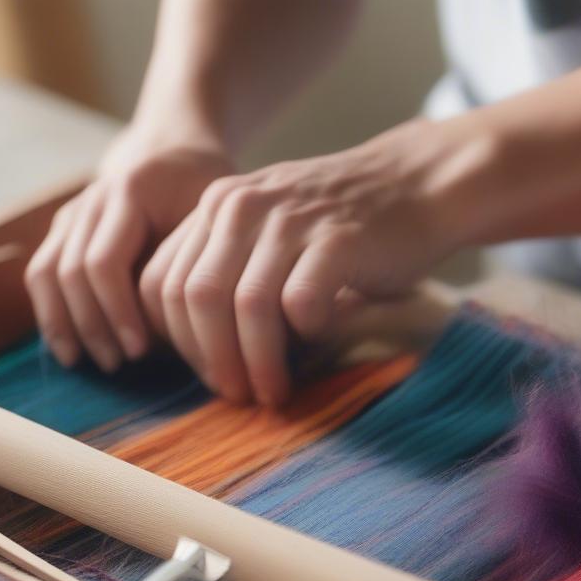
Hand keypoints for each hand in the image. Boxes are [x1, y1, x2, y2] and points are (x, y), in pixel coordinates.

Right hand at [25, 132, 233, 371]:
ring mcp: (73, 213)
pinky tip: (71, 353)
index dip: (118, 313)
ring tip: (96, 364)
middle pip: (71, 273)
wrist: (175, 149)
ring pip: (47, 275)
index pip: (105, 262)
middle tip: (121, 365)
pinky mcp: (64, 229)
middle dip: (94, 326)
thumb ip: (200, 261)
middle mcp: (92, 199)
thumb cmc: (206, 192)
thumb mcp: (216, 216)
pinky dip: (51, 316)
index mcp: (130, 191)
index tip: (141, 351)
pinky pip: (41, 274)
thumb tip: (192, 333)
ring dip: (68, 326)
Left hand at [139, 118, 472, 404]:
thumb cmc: (342, 227)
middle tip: (238, 395)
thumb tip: (205, 357)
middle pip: (196, 298)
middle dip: (213, 360)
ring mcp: (289, 219)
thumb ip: (231, 273)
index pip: (162, 284)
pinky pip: (300, 302)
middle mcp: (242, 206)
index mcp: (217, 207)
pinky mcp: (337, 239)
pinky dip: (305, 332)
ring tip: (273, 392)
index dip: (179, 342)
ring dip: (256, 362)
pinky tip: (318, 337)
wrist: (418, 184)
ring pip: (244, 306)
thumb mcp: (270, 234)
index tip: (210, 375)